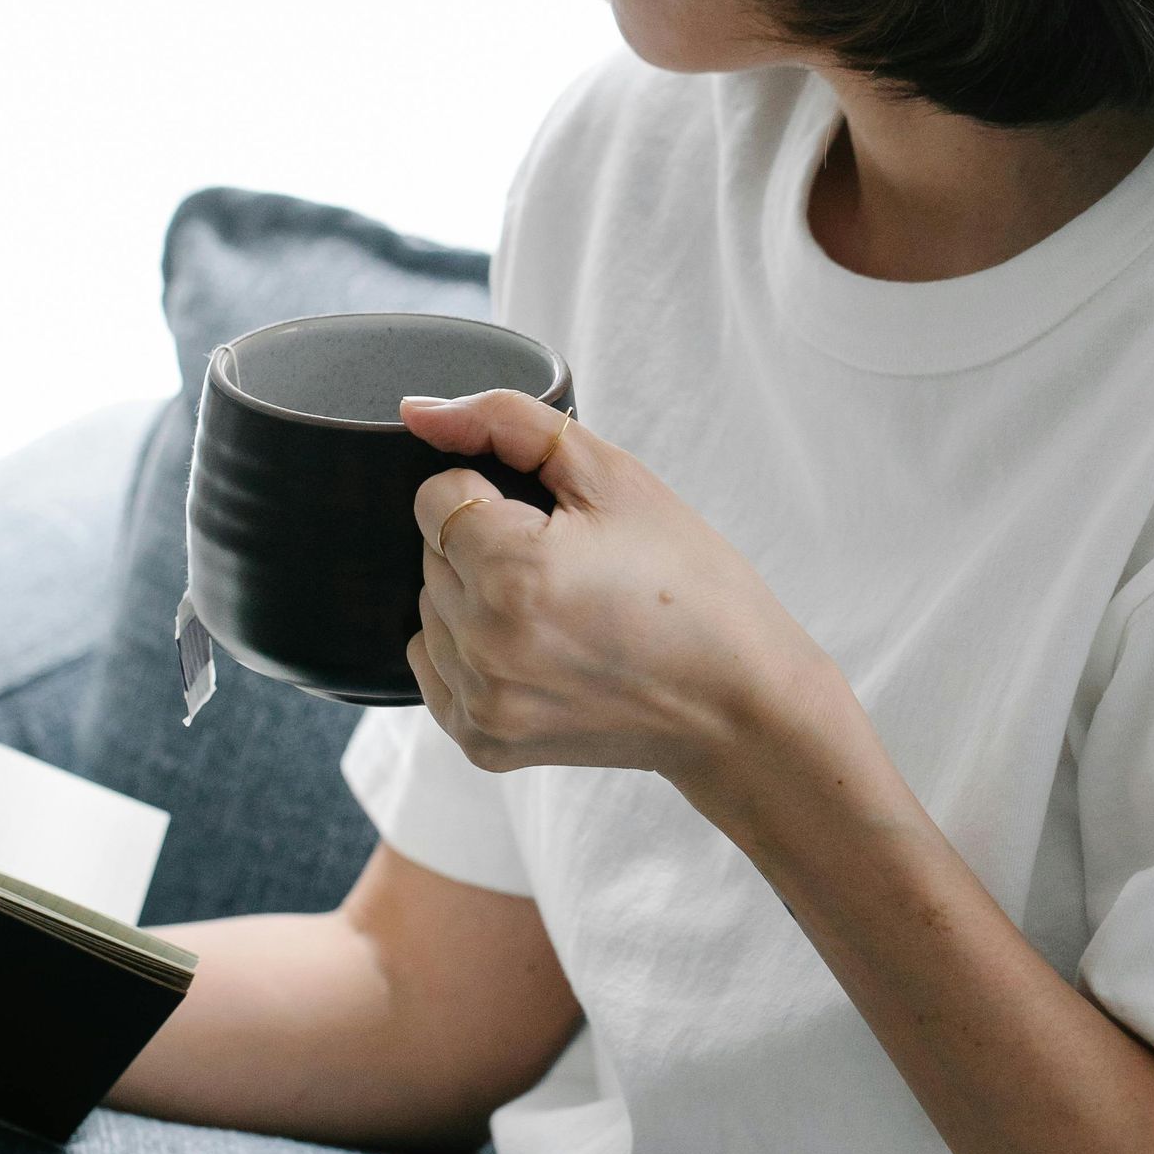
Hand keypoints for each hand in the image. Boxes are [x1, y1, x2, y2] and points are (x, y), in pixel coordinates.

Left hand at [402, 388, 846, 808]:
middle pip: (429, 556)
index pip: (436, 498)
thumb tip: (416, 411)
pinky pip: (435, 671)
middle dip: (484, 546)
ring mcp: (482, 702)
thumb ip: (506, 422)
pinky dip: (471, 653)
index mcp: (513, 571)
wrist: (738, 702)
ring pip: (430, 612)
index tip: (551, 520)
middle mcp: (484, 644)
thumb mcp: (615, 476)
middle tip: (568, 566)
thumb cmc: (692, 585)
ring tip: (558, 611)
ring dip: (475, 599)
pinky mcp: (484, 742)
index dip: (493, 493)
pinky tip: (536, 651)